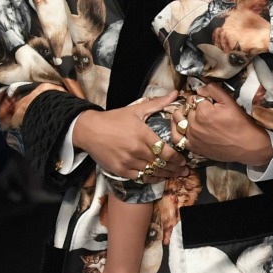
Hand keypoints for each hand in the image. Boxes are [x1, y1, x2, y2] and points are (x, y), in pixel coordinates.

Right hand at [72, 92, 187, 182]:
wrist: (89, 130)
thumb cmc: (113, 119)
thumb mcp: (136, 109)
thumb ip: (157, 103)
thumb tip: (175, 94)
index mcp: (142, 134)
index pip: (165, 150)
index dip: (177, 158)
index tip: (184, 161)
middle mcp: (136, 149)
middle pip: (160, 163)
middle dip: (174, 168)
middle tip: (183, 171)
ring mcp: (127, 161)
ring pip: (151, 172)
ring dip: (164, 175)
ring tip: (173, 176)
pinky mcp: (120, 170)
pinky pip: (139, 178)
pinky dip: (149, 179)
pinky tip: (156, 178)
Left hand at [181, 83, 272, 166]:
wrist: (246, 145)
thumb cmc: (240, 123)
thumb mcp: (230, 101)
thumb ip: (213, 90)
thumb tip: (200, 89)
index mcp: (203, 111)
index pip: (193, 98)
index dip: (200, 98)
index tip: (209, 102)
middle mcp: (194, 124)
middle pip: (185, 108)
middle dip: (192, 107)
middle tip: (203, 110)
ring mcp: (192, 136)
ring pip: (177, 120)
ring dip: (181, 116)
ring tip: (190, 116)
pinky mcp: (193, 147)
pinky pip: (177, 138)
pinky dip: (176, 131)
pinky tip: (180, 127)